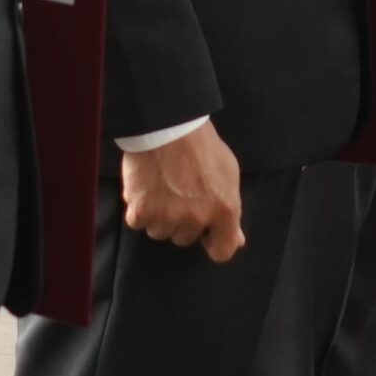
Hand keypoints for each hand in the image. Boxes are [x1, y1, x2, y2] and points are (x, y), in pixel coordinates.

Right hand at [122, 121, 245, 262]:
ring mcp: (168, 216)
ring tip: (162, 188)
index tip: (207, 232)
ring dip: (159, 216)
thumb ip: (231, 209)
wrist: (168, 124)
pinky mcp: (142, 210)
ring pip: (160, 232)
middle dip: (183, 221)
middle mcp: (197, 217)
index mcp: (224, 209)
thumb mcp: (228, 172)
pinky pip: (138, 223)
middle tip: (180, 194)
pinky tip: (146, 188)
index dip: (214, 242)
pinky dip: (139, 209)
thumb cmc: (201, 145)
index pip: (223, 251)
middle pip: (185, 239)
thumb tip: (237, 240)